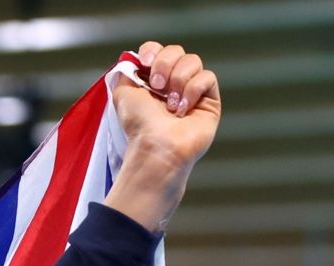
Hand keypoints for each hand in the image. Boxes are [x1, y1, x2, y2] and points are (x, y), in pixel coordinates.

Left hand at [105, 42, 221, 232]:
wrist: (156, 145)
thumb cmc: (139, 125)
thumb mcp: (123, 94)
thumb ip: (127, 73)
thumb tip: (135, 60)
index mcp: (152, 81)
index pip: (158, 50)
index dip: (153, 50)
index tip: (146, 62)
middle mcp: (173, 84)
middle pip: (176, 51)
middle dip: (165, 64)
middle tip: (157, 87)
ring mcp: (192, 91)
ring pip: (193, 61)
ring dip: (178, 79)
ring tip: (170, 105)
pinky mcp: (210, 100)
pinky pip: (207, 77)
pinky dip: (192, 91)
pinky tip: (183, 110)